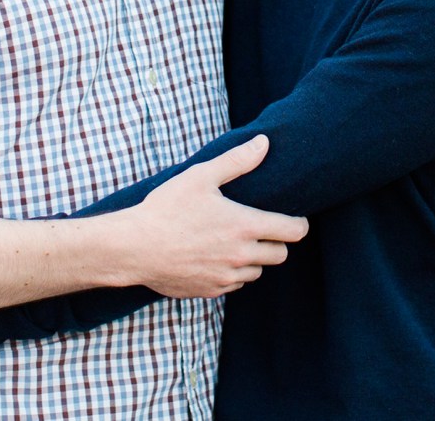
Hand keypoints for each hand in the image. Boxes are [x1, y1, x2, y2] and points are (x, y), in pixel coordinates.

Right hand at [110, 133, 309, 298]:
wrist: (135, 248)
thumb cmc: (167, 208)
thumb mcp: (201, 176)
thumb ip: (236, 161)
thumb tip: (264, 143)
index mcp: (245, 226)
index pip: (293, 231)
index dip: (299, 224)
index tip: (294, 219)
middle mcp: (241, 256)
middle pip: (280, 255)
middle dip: (276, 241)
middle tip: (259, 228)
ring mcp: (226, 277)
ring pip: (257, 272)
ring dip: (253, 259)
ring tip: (233, 242)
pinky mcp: (210, 291)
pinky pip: (234, 284)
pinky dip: (231, 272)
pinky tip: (213, 257)